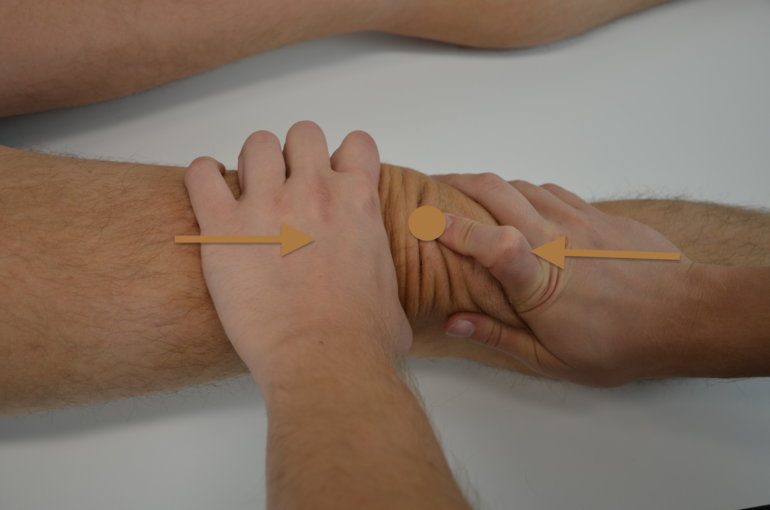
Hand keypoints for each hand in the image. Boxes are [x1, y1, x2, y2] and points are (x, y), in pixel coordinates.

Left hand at [184, 122, 411, 374]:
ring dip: (252, 165)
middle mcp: (315, 191)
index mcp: (359, 201)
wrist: (325, 359)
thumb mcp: (394, 300)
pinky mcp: (223, 227)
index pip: (355, 144)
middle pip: (302, 135)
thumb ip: (385, 286)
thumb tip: (388, 312)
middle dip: (294, 156)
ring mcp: (267, 205)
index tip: (331, 180)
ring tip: (247, 193)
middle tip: (286, 188)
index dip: (341, 159)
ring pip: (256, 145)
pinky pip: (201, 174)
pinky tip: (210, 195)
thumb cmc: (362, 338)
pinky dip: (202, 176)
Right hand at [435, 173, 694, 386]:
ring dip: (491, 184)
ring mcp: (577, 220)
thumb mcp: (551, 359)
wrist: (684, 315)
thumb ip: (498, 337)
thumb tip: (453, 322)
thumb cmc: (617, 344)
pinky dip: (527, 191)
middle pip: (497, 190)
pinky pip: (552, 190)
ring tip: (472, 193)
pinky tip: (524, 203)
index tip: (424, 219)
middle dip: (458, 182)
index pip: (488, 242)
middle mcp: (553, 240)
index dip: (452, 227)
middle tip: (434, 187)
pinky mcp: (598, 214)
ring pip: (522, 185)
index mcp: (539, 281)